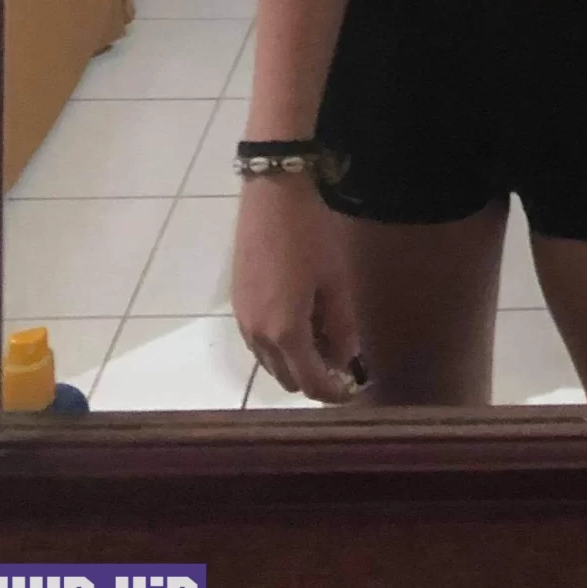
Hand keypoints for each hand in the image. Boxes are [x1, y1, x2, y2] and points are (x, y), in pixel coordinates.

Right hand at [232, 173, 364, 403]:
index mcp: (285, 332)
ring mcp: (241, 319)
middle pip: (285, 378)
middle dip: (313, 379)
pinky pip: (257, 341)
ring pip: (268, 362)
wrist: (272, 193)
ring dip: (293, 363)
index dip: (332, 393)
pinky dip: (278, 345)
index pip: (309, 383)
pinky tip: (298, 323)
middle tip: (340, 365)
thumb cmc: (311, 235)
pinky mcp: (235, 302)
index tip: (351, 390)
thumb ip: (342, 326)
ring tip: (322, 343)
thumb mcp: (336, 280)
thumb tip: (346, 359)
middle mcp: (257, 335)